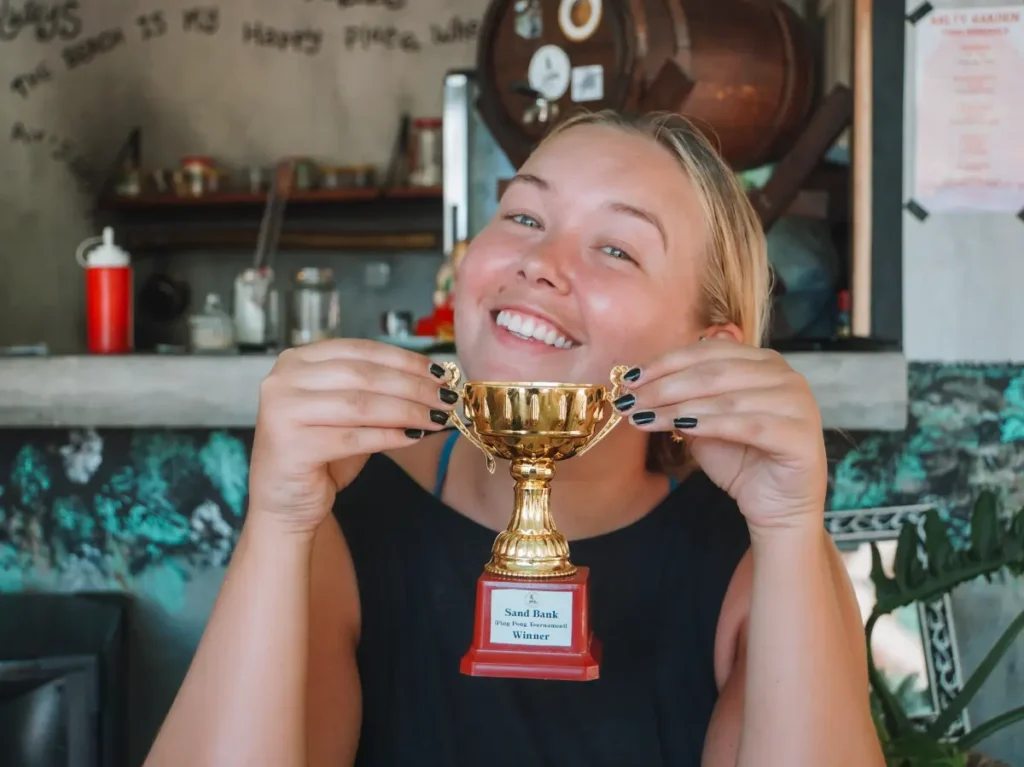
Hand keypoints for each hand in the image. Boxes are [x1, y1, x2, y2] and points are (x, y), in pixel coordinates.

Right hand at [248, 339, 456, 534]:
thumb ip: (377, 391)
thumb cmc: (320, 454)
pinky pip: (353, 438)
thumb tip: (432, 380)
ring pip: (361, 405)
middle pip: (363, 375)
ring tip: (437, 418)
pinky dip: (389, 436)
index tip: (439, 372)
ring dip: (407, 410)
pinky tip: (414, 437)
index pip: (360, 350)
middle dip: (412, 385)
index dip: (404, 359)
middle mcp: (282, 379)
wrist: (285, 504)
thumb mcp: (348, 413)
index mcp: (296, 360)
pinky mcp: (290, 446)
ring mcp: (281, 411)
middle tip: (445, 397)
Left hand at [616, 338, 825, 533]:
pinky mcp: (800, 434)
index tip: (630, 378)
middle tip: (629, 400)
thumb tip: (639, 382)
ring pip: (726, 398)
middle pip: (713, 372)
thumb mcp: (703, 421)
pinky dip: (709, 424)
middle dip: (664, 386)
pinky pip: (746, 425)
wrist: (776, 507)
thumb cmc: (741, 460)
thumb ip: (683, 397)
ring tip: (641, 418)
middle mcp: (785, 375)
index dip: (666, 362)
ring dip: (677, 406)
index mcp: (763, 362)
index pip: (708, 351)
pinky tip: (679, 428)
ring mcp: (797, 403)